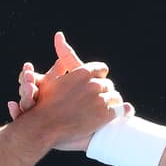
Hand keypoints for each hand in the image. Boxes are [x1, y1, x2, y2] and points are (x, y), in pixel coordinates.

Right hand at [6, 32, 131, 149]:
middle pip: (108, 84)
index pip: (101, 69)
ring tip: (105, 109)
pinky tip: (119, 113)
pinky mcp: (106, 115)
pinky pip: (120, 110)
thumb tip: (60, 38)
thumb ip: (60, 60)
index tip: (97, 82)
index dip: (99, 76)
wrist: (45, 127)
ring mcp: (100, 99)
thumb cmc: (44, 104)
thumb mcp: (51, 77)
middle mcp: (93, 84)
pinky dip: (121, 111)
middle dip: (103, 91)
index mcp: (82, 72)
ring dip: (111, 102)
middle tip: (98, 99)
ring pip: (115, 97)